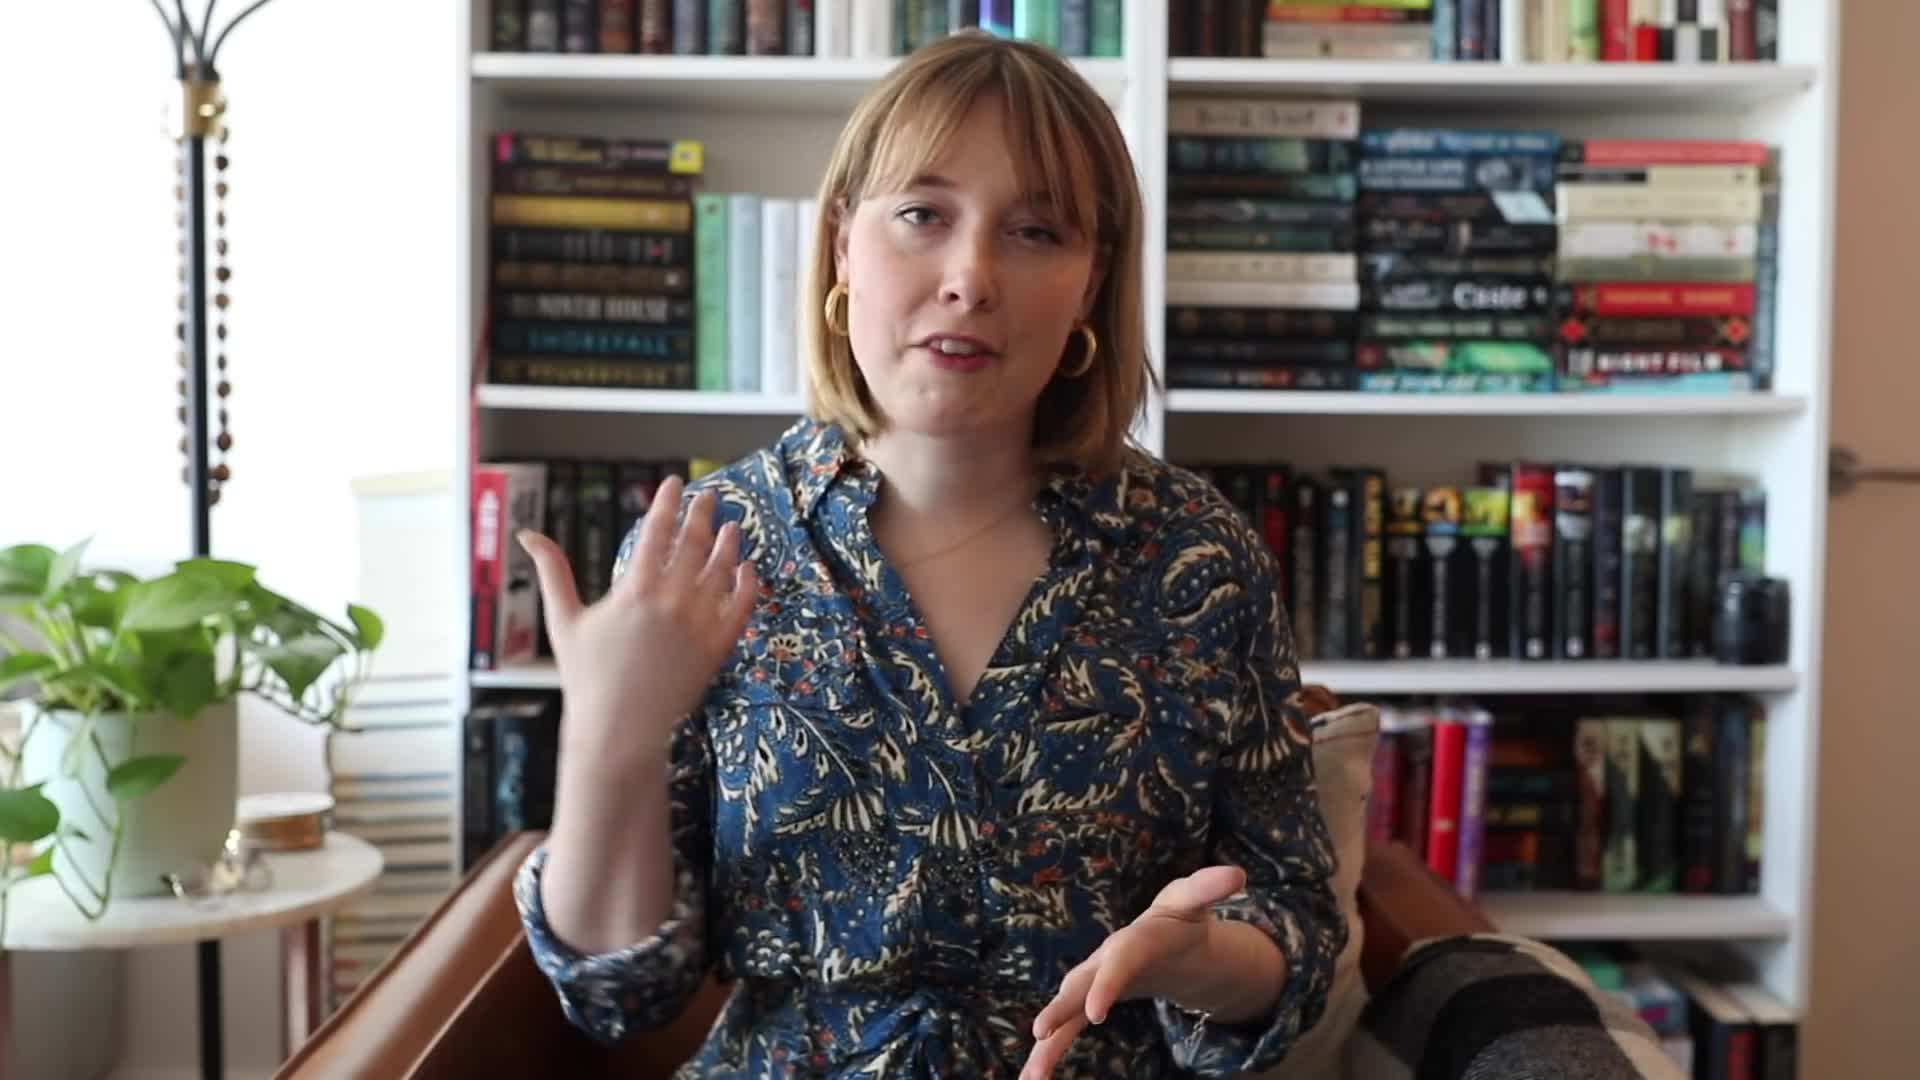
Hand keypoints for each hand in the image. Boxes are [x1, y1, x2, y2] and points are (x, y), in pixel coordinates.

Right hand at [517, 473, 758, 762]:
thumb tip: (526, 534)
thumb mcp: (564, 620)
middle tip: (708, 496)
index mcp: (634, 590)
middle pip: (694, 543)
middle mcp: (671, 602)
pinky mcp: (717, 647)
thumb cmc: (587, 677)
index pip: (657, 531)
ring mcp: (698, 624)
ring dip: (728, 543)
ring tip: (731, 526)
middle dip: (701, 514)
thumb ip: (552, 572)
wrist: (619, 730)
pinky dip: (747, 584)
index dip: (667, 502)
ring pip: (721, 570)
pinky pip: (741, 606)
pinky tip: (747, 568)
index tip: (674, 482)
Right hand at [1021, 865, 1247, 1079]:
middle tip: (1041, 1032)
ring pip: (1065, 1012)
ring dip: (1047, 1042)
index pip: (1120, 958)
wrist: (1159, 936)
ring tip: (1032, 1076)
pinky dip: (1049, 1053)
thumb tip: (1238, 874)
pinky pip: (1066, 1030)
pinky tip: (1034, 1079)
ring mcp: (1092, 983)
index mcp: (1133, 938)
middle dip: (1060, 1008)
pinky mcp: (1088, 1004)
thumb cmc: (1177, 920)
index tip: (1095, 1013)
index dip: (1107, 983)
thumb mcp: (1194, 902)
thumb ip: (1210, 888)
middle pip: (1079, 984)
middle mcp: (1104, 961)